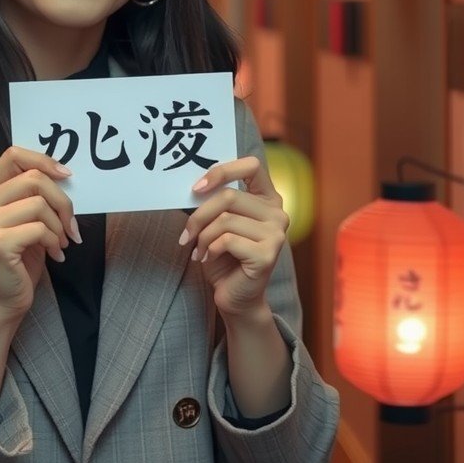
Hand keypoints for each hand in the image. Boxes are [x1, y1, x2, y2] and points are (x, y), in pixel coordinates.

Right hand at [0, 146, 80, 327]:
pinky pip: (40, 228)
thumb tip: (65, 174)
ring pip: (40, 203)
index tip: (66, 176)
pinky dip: (55, 241)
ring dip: (59, 225)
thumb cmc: (18, 257)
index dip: (44, 160)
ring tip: (60, 242)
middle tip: (70, 223)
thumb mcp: (23, 218)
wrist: (1, 300)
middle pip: (34, 178)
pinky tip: (55, 254)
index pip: (14, 154)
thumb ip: (32, 193)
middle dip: (62, 200)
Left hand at [179, 156, 289, 320]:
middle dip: (199, 215)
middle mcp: (277, 212)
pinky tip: (208, 258)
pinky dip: (209, 249)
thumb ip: (213, 201)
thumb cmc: (224, 256)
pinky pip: (226, 240)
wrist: (235, 296)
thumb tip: (192, 185)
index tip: (197, 187)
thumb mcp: (216, 222)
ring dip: (202, 236)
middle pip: (229, 196)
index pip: (252, 166)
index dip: (223, 170)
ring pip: (225, 219)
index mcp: (268, 198)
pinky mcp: (268, 254)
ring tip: (198, 249)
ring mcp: (276, 233)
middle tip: (186, 233)